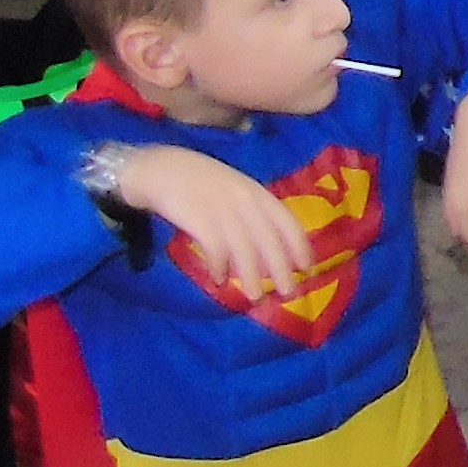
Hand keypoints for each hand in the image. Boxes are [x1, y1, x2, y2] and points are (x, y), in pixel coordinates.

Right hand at [116, 140, 319, 295]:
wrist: (161, 169)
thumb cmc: (200, 181)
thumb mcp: (234, 188)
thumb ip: (252, 211)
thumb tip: (270, 246)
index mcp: (256, 192)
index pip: (287, 220)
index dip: (299, 245)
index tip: (307, 268)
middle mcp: (244, 200)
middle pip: (268, 239)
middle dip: (281, 268)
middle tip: (288, 293)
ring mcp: (222, 209)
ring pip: (245, 249)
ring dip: (252, 276)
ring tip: (256, 297)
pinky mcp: (200, 219)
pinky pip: (216, 249)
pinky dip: (220, 267)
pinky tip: (219, 280)